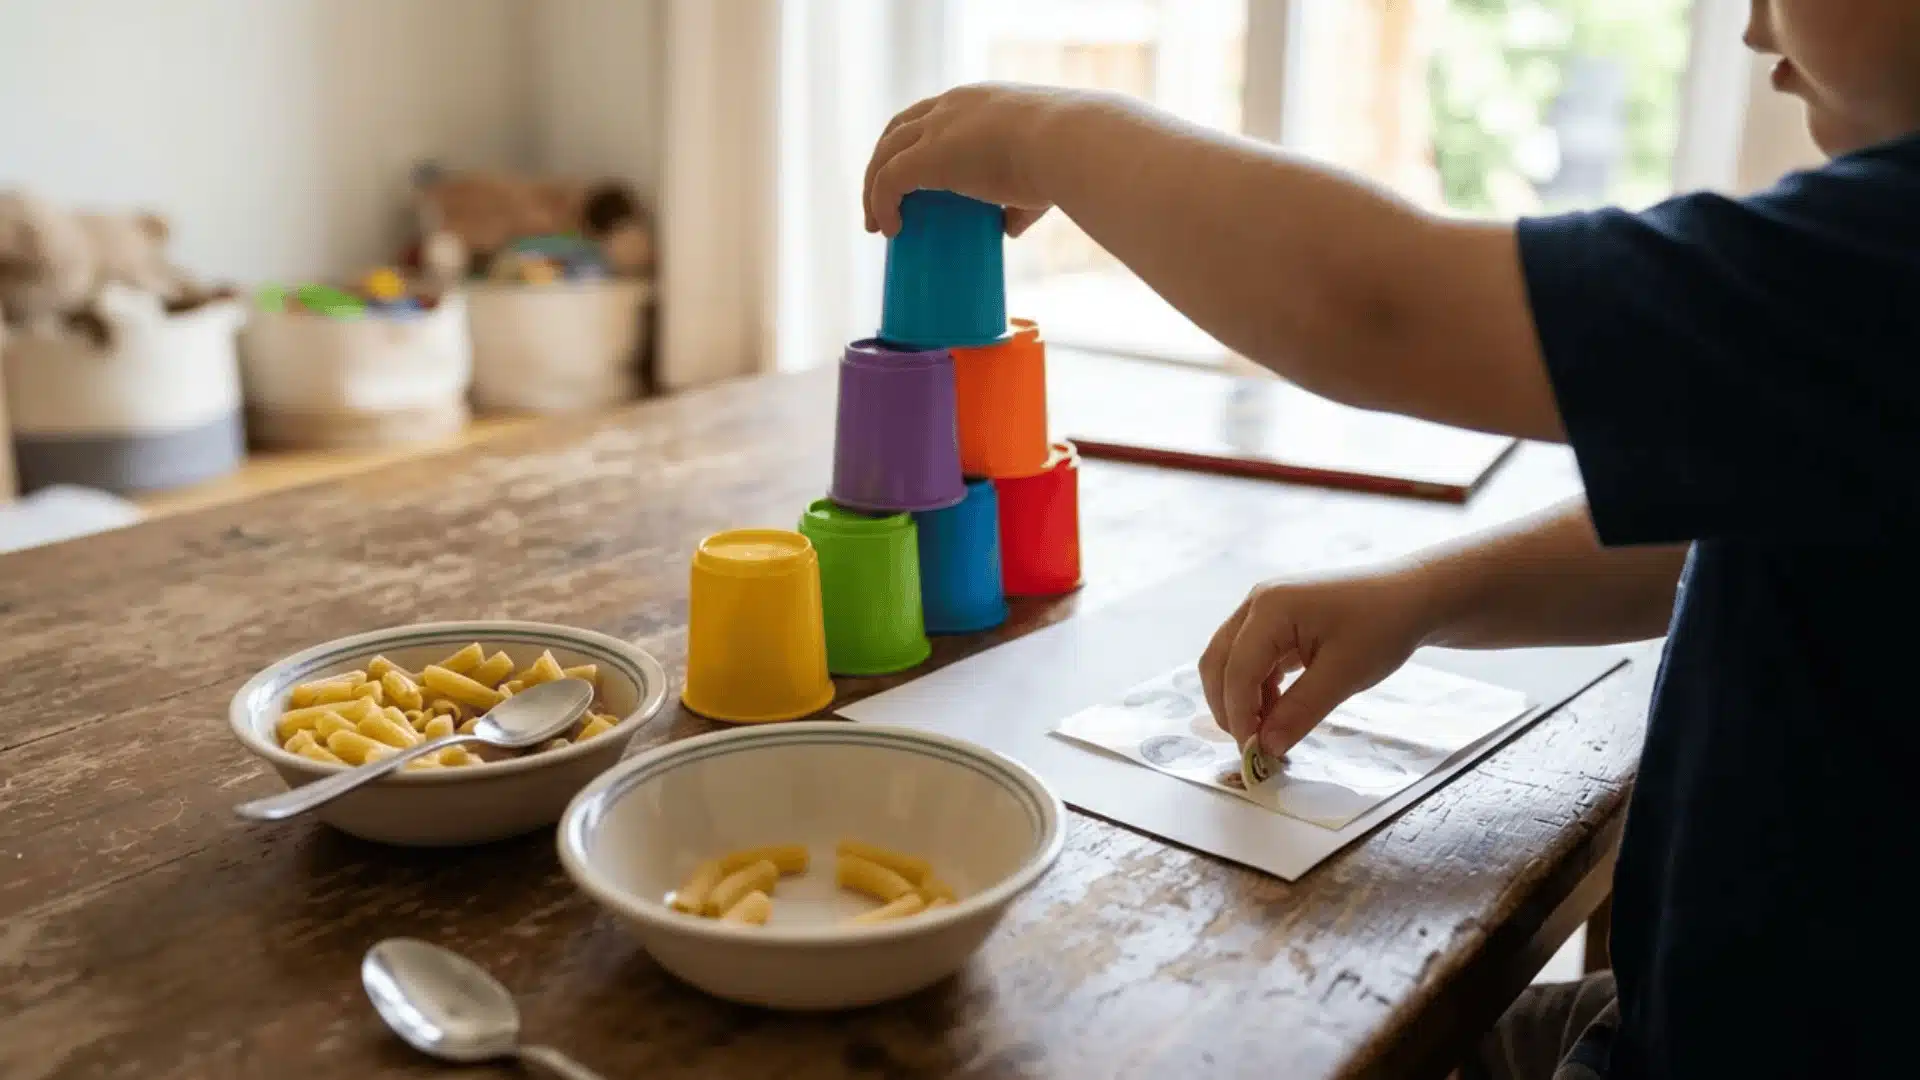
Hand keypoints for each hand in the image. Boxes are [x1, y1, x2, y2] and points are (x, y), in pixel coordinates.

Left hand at [862, 82, 1108, 237]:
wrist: (1067, 144)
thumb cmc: (1063, 159)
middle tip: (880, 202)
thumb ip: (1019, 202)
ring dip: (872, 189)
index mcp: (976, 102)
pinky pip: (887, 180)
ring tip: (876, 225)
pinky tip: (889, 230)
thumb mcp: (1039, 175)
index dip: (913, 144)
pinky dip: (879, 204)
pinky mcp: (927, 156)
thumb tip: (1009, 227)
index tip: (910, 180)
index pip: (930, 115)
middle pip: (896, 129)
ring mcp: (936, 128)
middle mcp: (950, 106)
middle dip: (882, 163)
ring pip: (884, 154)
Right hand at [1199, 567, 1438, 757]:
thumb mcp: (1343, 675)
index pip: (1237, 670)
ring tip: (1266, 734)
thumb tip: (1266, 748)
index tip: (1253, 754)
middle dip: (1227, 707)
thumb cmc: (1382, 627)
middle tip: (1250, 747)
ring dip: (1241, 699)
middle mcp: (1257, 603)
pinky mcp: (1276, 621)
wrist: (1412, 596)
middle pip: (1218, 662)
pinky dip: (1257, 688)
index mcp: (1270, 609)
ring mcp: (1264, 609)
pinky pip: (1252, 658)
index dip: (1239, 715)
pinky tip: (1277, 712)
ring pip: (1230, 661)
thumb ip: (1299, 711)